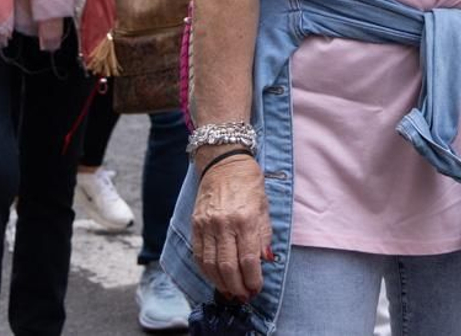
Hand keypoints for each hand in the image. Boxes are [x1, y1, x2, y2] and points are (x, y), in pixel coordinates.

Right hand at [192, 153, 271, 300]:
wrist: (223, 163)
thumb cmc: (249, 183)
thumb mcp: (264, 207)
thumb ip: (263, 235)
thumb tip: (264, 259)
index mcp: (246, 219)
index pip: (248, 259)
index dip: (252, 278)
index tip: (256, 289)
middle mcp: (224, 224)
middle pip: (228, 266)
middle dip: (237, 286)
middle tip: (243, 296)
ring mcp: (207, 225)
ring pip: (211, 264)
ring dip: (220, 283)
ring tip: (230, 292)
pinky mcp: (195, 225)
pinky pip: (199, 254)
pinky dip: (206, 270)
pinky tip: (215, 277)